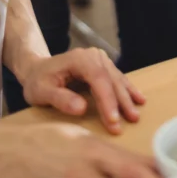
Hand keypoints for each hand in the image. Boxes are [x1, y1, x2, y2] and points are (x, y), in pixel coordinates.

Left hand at [21, 48, 144, 133]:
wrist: (37, 70)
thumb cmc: (38, 81)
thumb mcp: (41, 92)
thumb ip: (60, 99)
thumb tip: (82, 108)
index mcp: (79, 59)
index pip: (98, 79)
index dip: (107, 100)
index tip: (113, 121)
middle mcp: (93, 56)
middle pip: (110, 80)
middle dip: (120, 102)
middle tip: (128, 122)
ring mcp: (100, 59)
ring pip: (117, 80)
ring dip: (127, 98)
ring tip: (135, 116)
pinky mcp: (103, 66)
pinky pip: (117, 79)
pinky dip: (127, 90)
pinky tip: (139, 99)